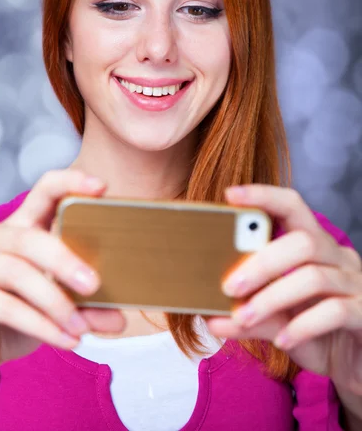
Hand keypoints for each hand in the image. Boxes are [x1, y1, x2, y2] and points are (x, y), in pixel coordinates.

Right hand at [0, 169, 125, 384]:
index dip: (71, 183)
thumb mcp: (57, 304)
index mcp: (24, 224)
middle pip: (31, 238)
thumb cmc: (19, 310)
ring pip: (18, 273)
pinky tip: (66, 340)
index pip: (46, 190)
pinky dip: (41, 326)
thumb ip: (87, 307)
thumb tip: (119, 318)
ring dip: (55, 302)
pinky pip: (5, 306)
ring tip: (81, 326)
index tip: (102, 188)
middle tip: (94, 284)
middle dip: (65, 260)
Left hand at [205, 185, 361, 394]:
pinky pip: (335, 311)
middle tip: (229, 286)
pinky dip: (303, 326)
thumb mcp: (278, 320)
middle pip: (302, 242)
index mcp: (313, 245)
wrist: (356, 363)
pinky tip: (282, 340)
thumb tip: (211, 319)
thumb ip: (248, 315)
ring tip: (245, 317)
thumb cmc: (316, 332)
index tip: (230, 194)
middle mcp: (337, 257)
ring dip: (273, 298)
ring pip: (314, 277)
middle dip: (262, 262)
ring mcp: (355, 283)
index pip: (292, 206)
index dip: (263, 196)